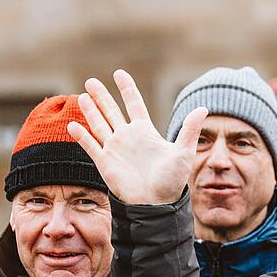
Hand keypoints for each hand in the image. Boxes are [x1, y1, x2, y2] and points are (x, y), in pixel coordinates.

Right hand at [66, 69, 208, 204]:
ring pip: (99, 125)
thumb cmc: (172, 180)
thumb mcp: (183, 152)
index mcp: (145, 132)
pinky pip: (91, 146)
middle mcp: (128, 137)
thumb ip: (189, 130)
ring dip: (90, 111)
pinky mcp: (105, 163)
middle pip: (112, 111)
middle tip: (91, 81)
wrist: (156, 203)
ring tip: (83, 96)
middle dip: (102, 96)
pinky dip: (82, 136)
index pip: (134, 104)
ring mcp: (115, 149)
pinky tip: (72, 125)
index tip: (119, 73)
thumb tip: (204, 108)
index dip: (127, 89)